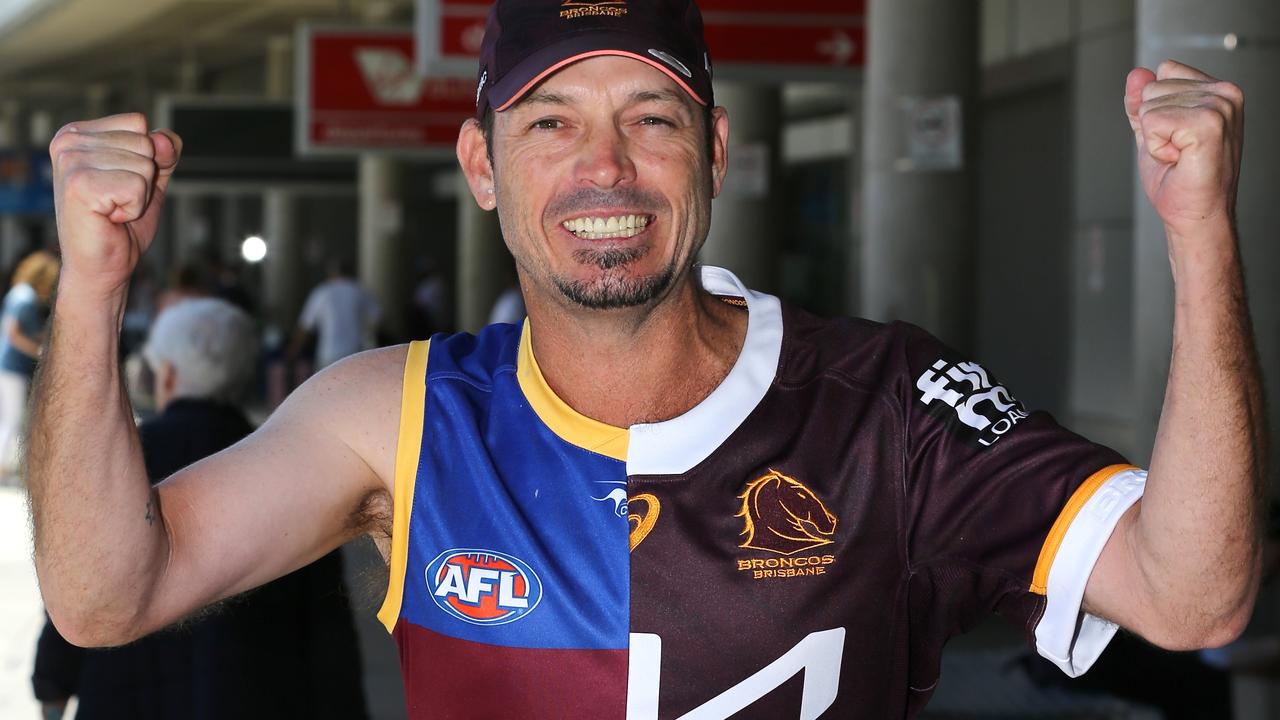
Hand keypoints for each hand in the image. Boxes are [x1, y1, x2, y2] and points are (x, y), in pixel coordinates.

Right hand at [50, 113, 181, 298]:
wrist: (104, 266)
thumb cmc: (122, 223)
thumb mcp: (151, 179)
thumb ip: (164, 152)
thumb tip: (162, 139)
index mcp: (79, 132)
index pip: (138, 123)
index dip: (145, 158)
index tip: (119, 183)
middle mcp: (69, 141)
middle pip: (144, 142)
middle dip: (142, 179)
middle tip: (116, 201)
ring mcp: (71, 161)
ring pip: (144, 165)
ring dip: (138, 196)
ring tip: (112, 210)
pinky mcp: (79, 185)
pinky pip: (138, 186)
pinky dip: (133, 208)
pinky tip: (109, 218)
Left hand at [1124, 60, 1242, 240]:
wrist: (1195, 214)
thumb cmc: (1181, 180)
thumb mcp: (1152, 132)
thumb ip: (1142, 102)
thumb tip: (1136, 74)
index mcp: (1217, 90)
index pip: (1165, 70)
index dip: (1157, 108)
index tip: (1177, 136)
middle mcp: (1224, 93)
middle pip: (1153, 87)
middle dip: (1154, 126)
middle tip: (1179, 151)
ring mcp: (1219, 106)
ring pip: (1150, 105)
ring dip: (1156, 139)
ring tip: (1181, 156)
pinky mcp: (1208, 123)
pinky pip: (1152, 122)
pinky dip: (1157, 147)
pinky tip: (1180, 159)